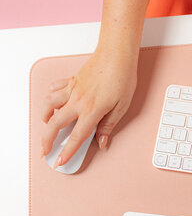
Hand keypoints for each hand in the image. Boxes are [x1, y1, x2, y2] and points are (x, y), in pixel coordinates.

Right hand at [41, 45, 137, 166]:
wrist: (117, 54)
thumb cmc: (122, 77)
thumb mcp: (122, 106)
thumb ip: (108, 126)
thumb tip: (102, 142)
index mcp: (92, 111)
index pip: (76, 137)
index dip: (67, 152)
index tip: (60, 161)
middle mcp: (78, 101)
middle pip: (55, 124)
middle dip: (47, 140)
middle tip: (45, 150)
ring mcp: (72, 90)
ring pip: (49, 105)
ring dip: (45, 117)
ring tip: (47, 126)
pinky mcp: (71, 80)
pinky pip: (54, 89)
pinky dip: (50, 97)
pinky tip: (53, 102)